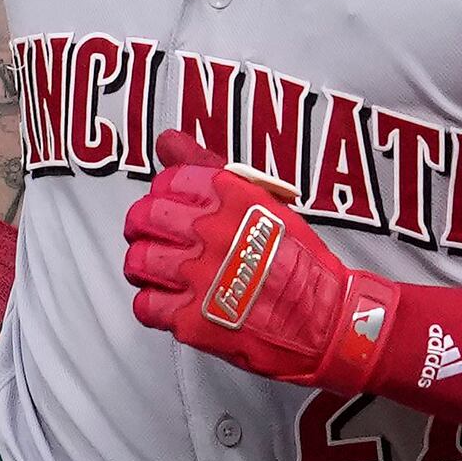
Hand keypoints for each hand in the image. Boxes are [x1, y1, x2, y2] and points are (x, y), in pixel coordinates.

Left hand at [120, 132, 397, 396]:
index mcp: (231, 197)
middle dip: (142, 229)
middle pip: (143, 219)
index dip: (162, 196)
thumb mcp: (261, 201)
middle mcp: (213, 233)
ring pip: (137, 262)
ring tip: (162, 273)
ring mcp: (200, 278)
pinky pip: (145, 306)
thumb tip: (165, 140)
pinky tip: (172, 303)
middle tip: (155, 239)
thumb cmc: (296, 260)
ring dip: (143, 267)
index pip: (166, 182)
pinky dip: (153, 306)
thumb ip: (208, 168)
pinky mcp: (193, 320)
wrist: (323, 320)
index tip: (173, 210)